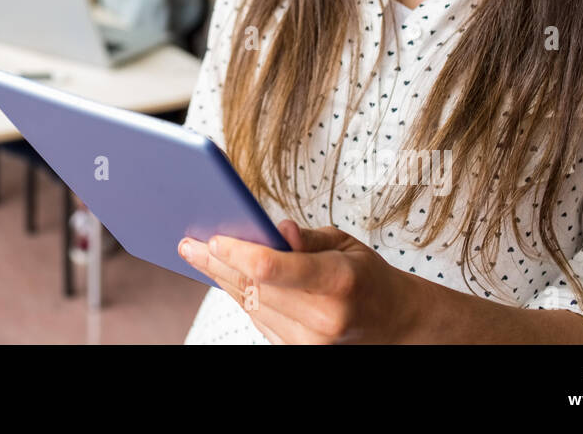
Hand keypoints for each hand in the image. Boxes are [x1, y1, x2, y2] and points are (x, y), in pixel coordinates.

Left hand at [177, 220, 425, 343]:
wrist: (395, 324)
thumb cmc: (367, 276)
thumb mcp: (346, 244)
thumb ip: (308, 238)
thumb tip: (276, 229)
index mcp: (339, 281)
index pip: (274, 268)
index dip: (239, 252)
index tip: (213, 238)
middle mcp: (323, 318)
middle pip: (254, 287)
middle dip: (217, 263)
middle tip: (187, 243)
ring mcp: (311, 343)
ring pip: (251, 306)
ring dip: (222, 279)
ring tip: (198, 255)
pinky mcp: (300, 353)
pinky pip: (260, 320)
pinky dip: (241, 296)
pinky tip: (224, 276)